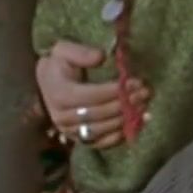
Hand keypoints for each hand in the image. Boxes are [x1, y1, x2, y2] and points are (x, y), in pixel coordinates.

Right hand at [36, 40, 150, 147]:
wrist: (48, 82)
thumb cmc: (58, 63)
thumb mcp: (64, 50)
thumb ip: (81, 52)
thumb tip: (101, 57)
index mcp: (59, 94)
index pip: (92, 95)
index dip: (115, 91)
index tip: (135, 82)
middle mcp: (61, 116)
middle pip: (99, 113)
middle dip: (124, 103)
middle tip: (145, 93)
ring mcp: (69, 131)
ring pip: (100, 130)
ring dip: (124, 119)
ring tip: (143, 105)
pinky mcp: (77, 139)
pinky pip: (99, 143)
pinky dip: (117, 136)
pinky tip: (134, 124)